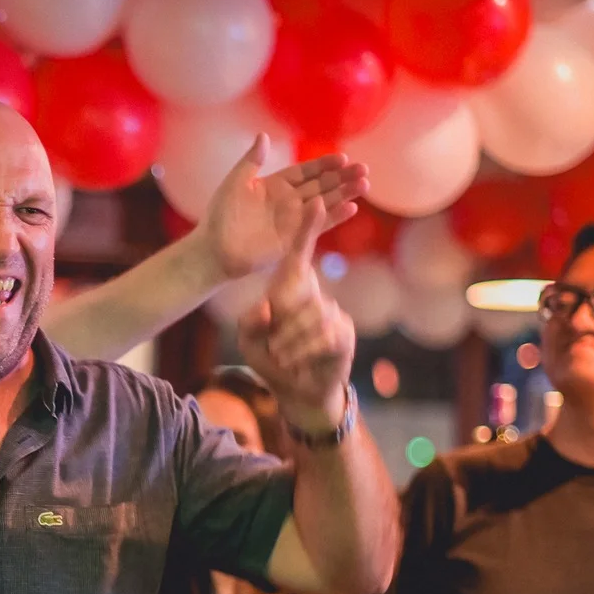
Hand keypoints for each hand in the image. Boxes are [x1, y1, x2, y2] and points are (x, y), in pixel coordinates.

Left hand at [193, 137, 368, 280]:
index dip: (324, 165)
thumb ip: (251, 161)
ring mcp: (294, 220)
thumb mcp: (235, 183)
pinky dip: (335, 217)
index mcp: (276, 185)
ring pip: (325, 203)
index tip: (343, 158)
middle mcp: (289, 201)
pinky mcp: (295, 238)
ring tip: (365, 184)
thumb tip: (263, 136)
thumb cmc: (221, 216)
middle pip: (322, 186)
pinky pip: (319, 225)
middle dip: (342, 177)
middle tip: (364, 169)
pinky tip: (352, 208)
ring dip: (345, 194)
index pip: (306, 172)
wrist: (216, 249)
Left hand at [236, 197, 355, 431]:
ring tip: (281, 356)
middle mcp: (314, 294)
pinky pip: (322, 335)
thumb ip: (251, 324)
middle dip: (281, 324)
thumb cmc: (271, 359)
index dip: (307, 229)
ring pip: (312, 316)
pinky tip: (295, 362)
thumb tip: (267, 306)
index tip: (315, 202)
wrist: (297, 391)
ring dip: (290, 341)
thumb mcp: (250, 342)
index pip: (299, 254)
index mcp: (291, 289)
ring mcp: (332, 311)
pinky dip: (302, 351)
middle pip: (299, 292)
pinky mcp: (343, 331)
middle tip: (273, 347)